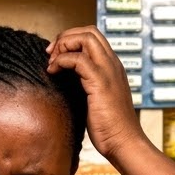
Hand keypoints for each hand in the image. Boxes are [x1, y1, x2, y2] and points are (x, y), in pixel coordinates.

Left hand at [45, 25, 149, 162]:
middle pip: (89, 31)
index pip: (93, 38)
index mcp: (112, 67)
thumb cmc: (109, 128)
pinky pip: (77, 59)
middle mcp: (112, 64)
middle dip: (65, 37)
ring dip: (63, 45)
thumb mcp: (96, 101)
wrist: (124, 143)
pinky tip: (53, 73)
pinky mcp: (100, 82)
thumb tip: (65, 81)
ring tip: (52, 63)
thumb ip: (85, 86)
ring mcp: (108, 71)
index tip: (55, 56)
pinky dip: (61, 61)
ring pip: (85, 38)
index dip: (71, 40)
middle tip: (50, 55)